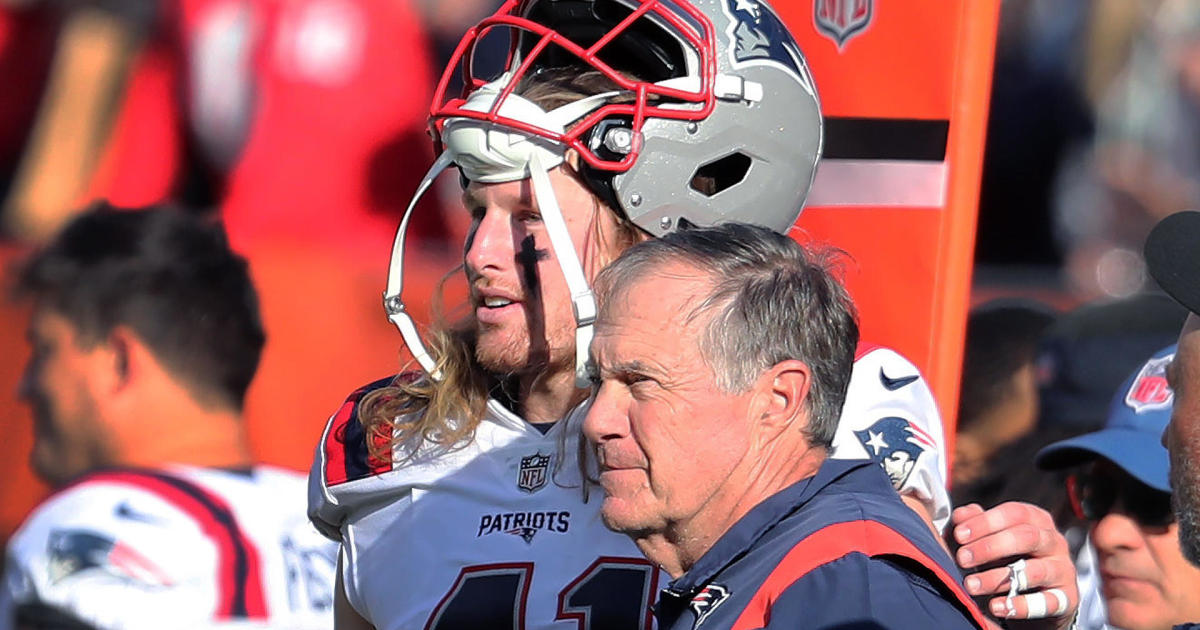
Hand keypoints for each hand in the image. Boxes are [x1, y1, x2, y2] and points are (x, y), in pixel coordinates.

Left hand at [951, 502, 1078, 629]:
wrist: (1037, 597)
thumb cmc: (1010, 560)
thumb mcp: (992, 539)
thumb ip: (976, 524)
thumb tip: (960, 516)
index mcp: (1036, 520)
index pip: (1014, 513)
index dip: (985, 522)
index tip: (959, 534)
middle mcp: (1054, 541)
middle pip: (1026, 537)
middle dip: (990, 547)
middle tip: (962, 558)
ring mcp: (1063, 569)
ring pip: (1033, 571)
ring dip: (997, 578)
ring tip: (971, 585)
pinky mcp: (1066, 598)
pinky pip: (1047, 602)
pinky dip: (1020, 605)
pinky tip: (995, 606)